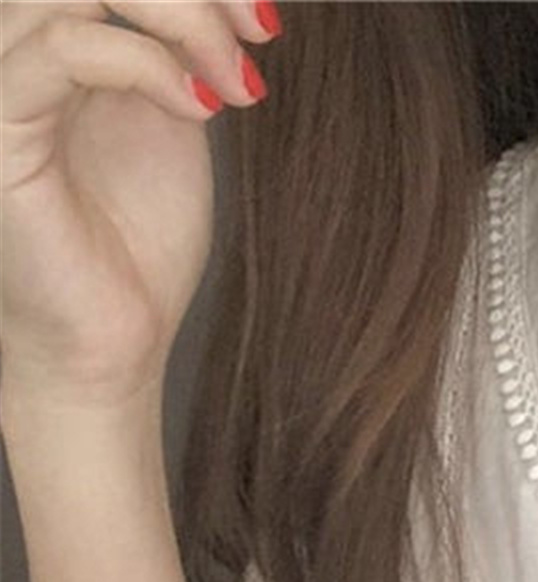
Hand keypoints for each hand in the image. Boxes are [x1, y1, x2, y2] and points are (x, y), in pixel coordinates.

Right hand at [0, 0, 277, 411]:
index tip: (262, 22)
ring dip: (181, 18)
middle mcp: (14, 46)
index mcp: (56, 37)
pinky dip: (146, 63)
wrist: (111, 343)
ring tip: (237, 88)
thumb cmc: (138, 248)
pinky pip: (62, 50)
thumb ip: (181, 49)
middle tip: (258, 40)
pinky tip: (200, 109)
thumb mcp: (174, 123)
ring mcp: (0, 81)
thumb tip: (227, 5)